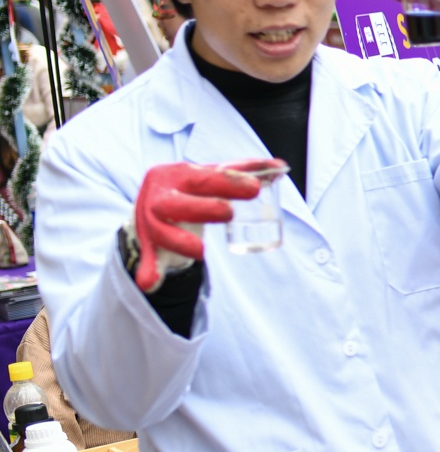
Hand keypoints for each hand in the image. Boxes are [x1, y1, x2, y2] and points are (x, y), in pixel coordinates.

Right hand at [129, 161, 266, 292]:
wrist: (151, 204)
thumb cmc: (190, 188)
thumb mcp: (210, 175)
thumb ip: (243, 170)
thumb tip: (280, 167)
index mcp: (177, 175)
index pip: (204, 177)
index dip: (229, 181)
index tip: (256, 187)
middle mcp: (159, 196)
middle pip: (177, 203)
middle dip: (203, 208)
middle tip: (229, 212)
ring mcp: (150, 221)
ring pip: (161, 231)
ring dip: (179, 241)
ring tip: (201, 251)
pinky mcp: (148, 244)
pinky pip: (147, 258)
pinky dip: (149, 271)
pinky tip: (149, 283)